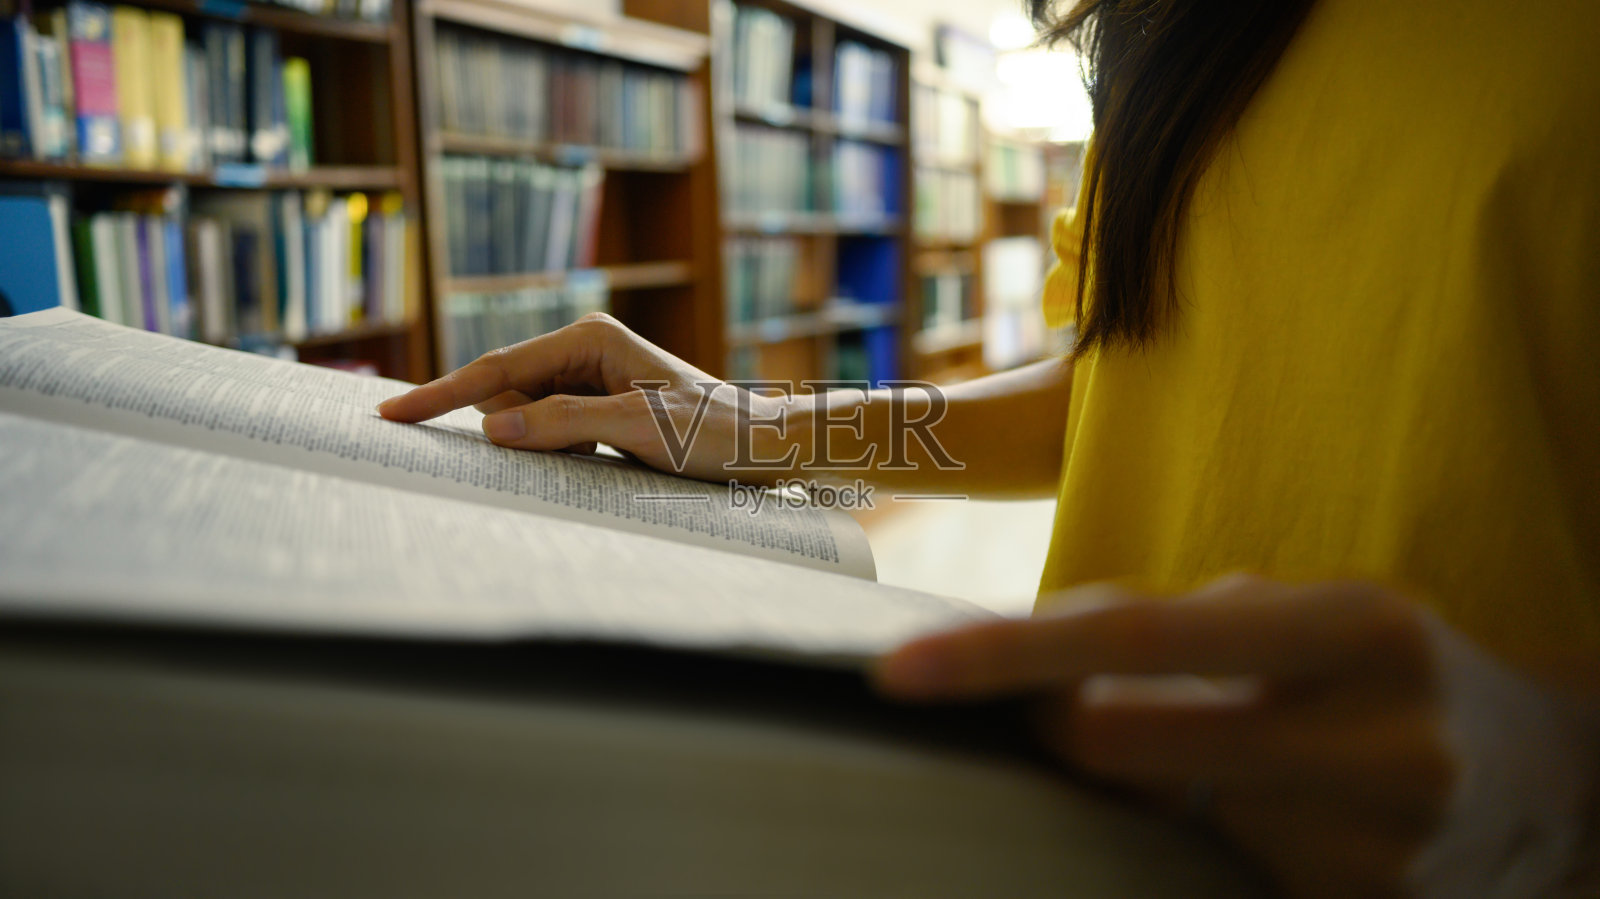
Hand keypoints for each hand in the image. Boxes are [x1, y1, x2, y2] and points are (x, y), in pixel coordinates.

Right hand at [378, 314, 797, 484]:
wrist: (763, 448)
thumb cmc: (712, 433)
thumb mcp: (639, 430)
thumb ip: (564, 424)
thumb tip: (494, 428)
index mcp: (589, 338)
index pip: (497, 369)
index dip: (441, 395)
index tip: (392, 416)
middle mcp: (583, 351)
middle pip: (508, 396)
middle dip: (515, 432)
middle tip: (576, 454)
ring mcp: (590, 381)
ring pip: (527, 420)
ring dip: (544, 448)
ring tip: (604, 457)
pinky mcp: (598, 410)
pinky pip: (552, 434)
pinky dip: (560, 455)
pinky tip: (601, 464)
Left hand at [876, 576, 1456, 897]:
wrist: (1554, 781)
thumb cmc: (1386, 674)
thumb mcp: (1302, 619)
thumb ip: (1172, 631)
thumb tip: (1031, 668)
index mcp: (1353, 625)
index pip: (1138, 629)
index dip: (1006, 653)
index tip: (901, 670)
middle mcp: (1373, 735)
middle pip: (1123, 741)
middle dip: (1066, 731)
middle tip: (1073, 718)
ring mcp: (1376, 847)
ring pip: (1164, 816)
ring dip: (1155, 791)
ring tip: (1231, 765)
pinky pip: (1217, 875)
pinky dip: (1205, 842)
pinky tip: (1270, 819)